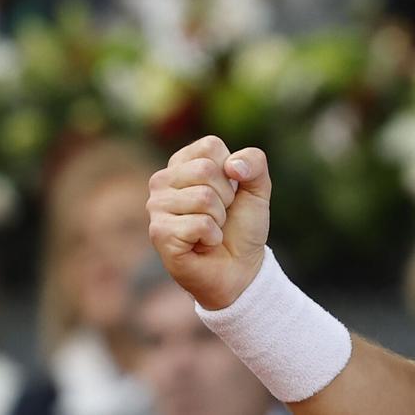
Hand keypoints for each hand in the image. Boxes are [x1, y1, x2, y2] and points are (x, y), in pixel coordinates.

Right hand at [147, 136, 270, 309]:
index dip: (232, 171)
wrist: (240, 268)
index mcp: (182, 162)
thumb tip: (233, 166)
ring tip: (212, 229)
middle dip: (226, 197)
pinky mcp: (159, 233)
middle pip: (206, 170)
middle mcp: (162, 181)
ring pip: (203, 198)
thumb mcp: (257, 188)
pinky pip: (200, 224)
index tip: (229, 192)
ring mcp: (157, 207)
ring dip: (219, 219)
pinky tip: (204, 244)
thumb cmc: (242, 226)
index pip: (210, 146)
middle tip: (221, 215)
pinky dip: (213, 237)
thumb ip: (254, 162)